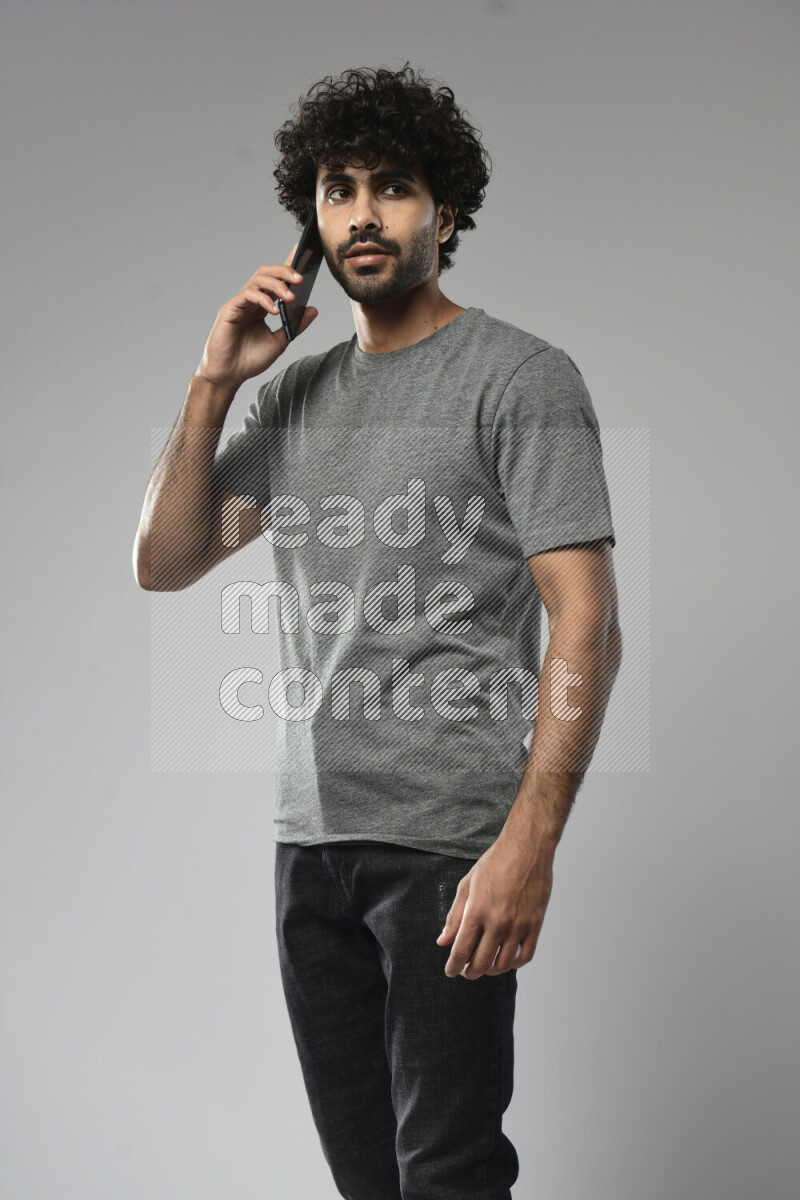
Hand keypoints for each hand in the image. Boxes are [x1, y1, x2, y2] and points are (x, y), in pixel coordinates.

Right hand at [195, 245, 318, 388]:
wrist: (229, 375)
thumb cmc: (250, 360)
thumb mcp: (280, 341)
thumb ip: (295, 325)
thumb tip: (313, 309)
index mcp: (263, 305)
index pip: (276, 280)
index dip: (288, 265)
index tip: (303, 252)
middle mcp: (251, 300)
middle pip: (267, 273)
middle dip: (284, 272)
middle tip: (300, 278)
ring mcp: (240, 303)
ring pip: (258, 280)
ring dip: (277, 284)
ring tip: (291, 295)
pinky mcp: (230, 309)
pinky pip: (247, 295)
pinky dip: (263, 299)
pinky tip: (274, 309)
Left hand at [436, 832, 555, 978]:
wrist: (527, 848)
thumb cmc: (495, 862)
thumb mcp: (467, 885)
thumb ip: (454, 915)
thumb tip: (443, 940)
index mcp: (477, 911)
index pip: (461, 950)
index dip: (454, 966)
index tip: (451, 971)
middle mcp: (497, 922)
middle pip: (481, 963)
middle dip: (469, 972)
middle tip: (466, 971)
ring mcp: (518, 925)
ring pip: (503, 964)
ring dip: (491, 971)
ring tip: (485, 966)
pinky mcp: (535, 925)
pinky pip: (525, 956)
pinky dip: (514, 963)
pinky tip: (507, 959)